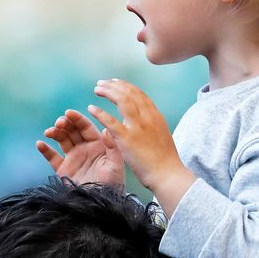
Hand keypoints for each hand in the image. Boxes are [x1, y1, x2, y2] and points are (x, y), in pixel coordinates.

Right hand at [36, 109, 123, 185]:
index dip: (77, 119)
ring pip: (61, 140)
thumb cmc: (113, 183)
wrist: (102, 203)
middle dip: (64, 124)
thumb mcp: (116, 164)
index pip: (85, 127)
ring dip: (55, 133)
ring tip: (49, 131)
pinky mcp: (63, 169)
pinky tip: (40, 144)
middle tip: (59, 123)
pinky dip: (45, 150)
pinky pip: (52, 157)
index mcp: (97, 144)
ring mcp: (73, 158)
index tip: (69, 112)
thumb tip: (105, 130)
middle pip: (72, 130)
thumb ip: (112, 147)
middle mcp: (84, 148)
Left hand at [87, 79, 193, 207]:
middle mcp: (148, 117)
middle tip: (101, 83)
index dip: (125, 86)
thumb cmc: (164, 160)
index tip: (115, 82)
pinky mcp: (128, 139)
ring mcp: (138, 127)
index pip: (139, 94)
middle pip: (130, 93)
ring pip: (121, 100)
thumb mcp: (161, 135)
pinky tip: (91, 108)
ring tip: (97, 90)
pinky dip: (100, 113)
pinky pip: (111, 121)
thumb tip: (144, 118)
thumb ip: (151, 124)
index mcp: (155, 116)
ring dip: (108, 92)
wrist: (167, 174)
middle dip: (114, 85)